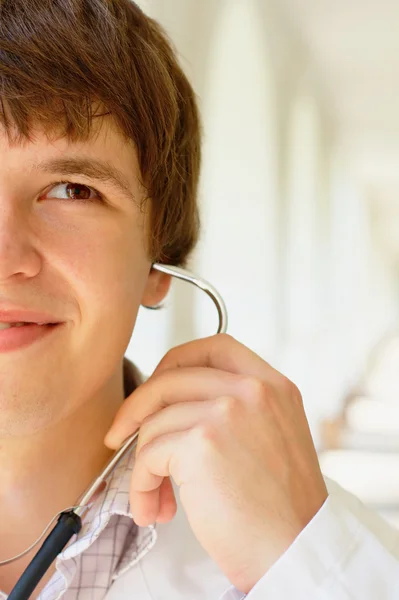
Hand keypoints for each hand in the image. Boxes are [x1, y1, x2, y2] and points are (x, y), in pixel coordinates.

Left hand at [104, 334, 327, 593]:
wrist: (298, 551)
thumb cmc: (281, 507)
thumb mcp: (274, 436)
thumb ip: (237, 408)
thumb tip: (171, 403)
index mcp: (273, 385)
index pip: (215, 348)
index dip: (176, 362)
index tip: (156, 386)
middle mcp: (252, 390)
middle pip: (172, 378)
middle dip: (137, 407)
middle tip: (121, 434)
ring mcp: (227, 411)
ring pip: (155, 421)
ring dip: (143, 463)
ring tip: (155, 497)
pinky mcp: (202, 443)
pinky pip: (148, 454)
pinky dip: (141, 484)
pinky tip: (154, 509)